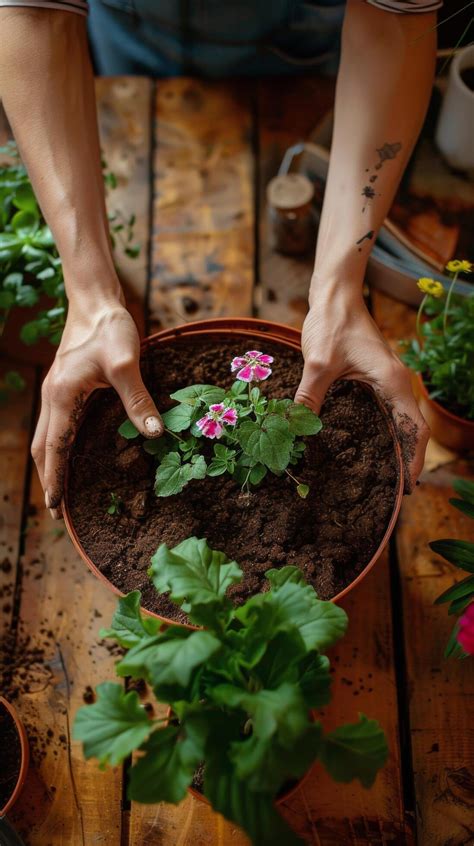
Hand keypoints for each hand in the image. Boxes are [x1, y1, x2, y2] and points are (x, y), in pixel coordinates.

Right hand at [32, 302, 163, 517]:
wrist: (96, 303)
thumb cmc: (109, 330)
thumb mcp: (126, 364)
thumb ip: (138, 399)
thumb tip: (155, 433)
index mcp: (62, 396)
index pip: (54, 448)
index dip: (54, 478)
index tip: (55, 507)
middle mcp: (52, 398)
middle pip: (42, 448)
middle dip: (48, 478)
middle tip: (57, 510)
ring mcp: (55, 392)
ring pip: (45, 437)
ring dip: (51, 464)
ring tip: (61, 490)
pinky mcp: (64, 387)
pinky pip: (56, 424)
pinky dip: (58, 446)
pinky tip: (72, 453)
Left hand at [294, 291, 428, 491]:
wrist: (336, 294)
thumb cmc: (333, 323)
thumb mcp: (318, 364)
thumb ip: (309, 399)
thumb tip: (296, 430)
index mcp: (393, 382)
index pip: (414, 429)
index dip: (414, 459)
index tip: (409, 485)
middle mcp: (396, 383)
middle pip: (410, 429)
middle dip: (406, 459)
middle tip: (394, 489)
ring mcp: (387, 379)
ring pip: (399, 420)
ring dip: (396, 445)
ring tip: (385, 474)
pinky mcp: (375, 376)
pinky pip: (385, 409)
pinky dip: (384, 429)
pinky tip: (367, 442)